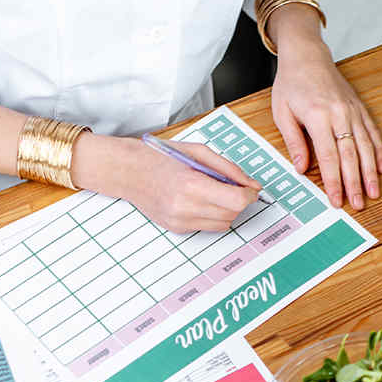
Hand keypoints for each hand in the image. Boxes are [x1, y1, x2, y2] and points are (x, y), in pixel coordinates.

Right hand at [73, 134, 259, 232]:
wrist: (129, 172)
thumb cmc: (161, 157)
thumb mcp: (199, 152)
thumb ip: (229, 169)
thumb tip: (252, 185)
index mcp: (192, 184)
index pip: (236, 201)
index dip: (249, 195)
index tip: (250, 189)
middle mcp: (185, 207)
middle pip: (232, 214)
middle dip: (238, 201)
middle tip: (230, 186)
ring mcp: (180, 221)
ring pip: (223, 224)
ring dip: (226, 210)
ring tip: (212, 192)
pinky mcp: (177, 228)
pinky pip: (207, 227)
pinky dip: (211, 215)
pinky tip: (198, 200)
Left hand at [268, 5, 381, 209]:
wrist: (307, 56)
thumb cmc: (292, 83)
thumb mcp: (282, 113)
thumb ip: (294, 142)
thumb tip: (301, 167)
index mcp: (318, 116)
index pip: (328, 157)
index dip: (333, 181)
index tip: (336, 199)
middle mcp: (339, 114)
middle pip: (350, 155)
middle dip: (355, 183)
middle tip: (358, 203)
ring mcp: (352, 110)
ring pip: (365, 146)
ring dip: (370, 172)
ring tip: (373, 192)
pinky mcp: (359, 108)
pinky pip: (372, 132)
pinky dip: (378, 151)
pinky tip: (381, 167)